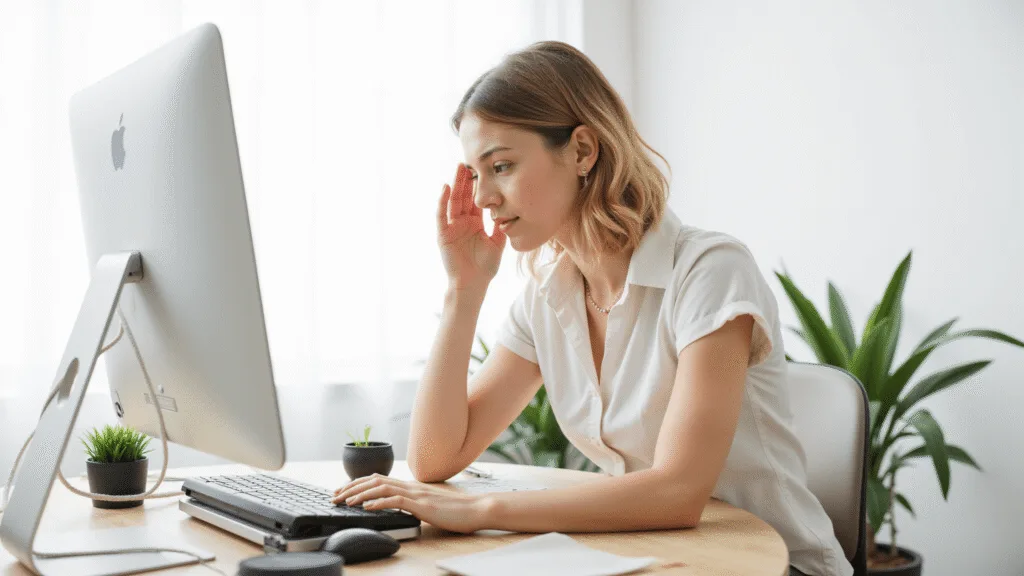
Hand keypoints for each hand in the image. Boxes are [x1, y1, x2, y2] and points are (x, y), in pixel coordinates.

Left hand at [332, 473, 491, 533]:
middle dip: (351, 487)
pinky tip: (367, 507)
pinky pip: (396, 501)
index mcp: (411, 487)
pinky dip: (379, 503)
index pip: (378, 480)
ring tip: (345, 501)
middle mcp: (411, 487)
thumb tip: (397, 506)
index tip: (342, 491)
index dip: (358, 484)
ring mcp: (416, 495)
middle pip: (375, 481)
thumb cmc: (455, 510)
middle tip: (334, 496)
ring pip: (382, 488)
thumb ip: (412, 503)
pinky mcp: (422, 505)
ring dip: (360, 494)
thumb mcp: (428, 505)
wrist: (476, 509)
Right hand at [437, 163, 506, 290]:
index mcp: (476, 223)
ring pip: (453, 201)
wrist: (473, 284)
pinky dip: (442, 201)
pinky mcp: (443, 234)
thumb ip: (501, 226)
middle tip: (469, 161)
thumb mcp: (498, 243)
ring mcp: (452, 227)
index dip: (479, 186)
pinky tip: (446, 188)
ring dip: (455, 185)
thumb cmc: (485, 267)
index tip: (483, 170)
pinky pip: (441, 215)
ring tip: (458, 169)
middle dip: (466, 180)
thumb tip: (510, 209)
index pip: (477, 200)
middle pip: (464, 196)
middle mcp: (462, 222)